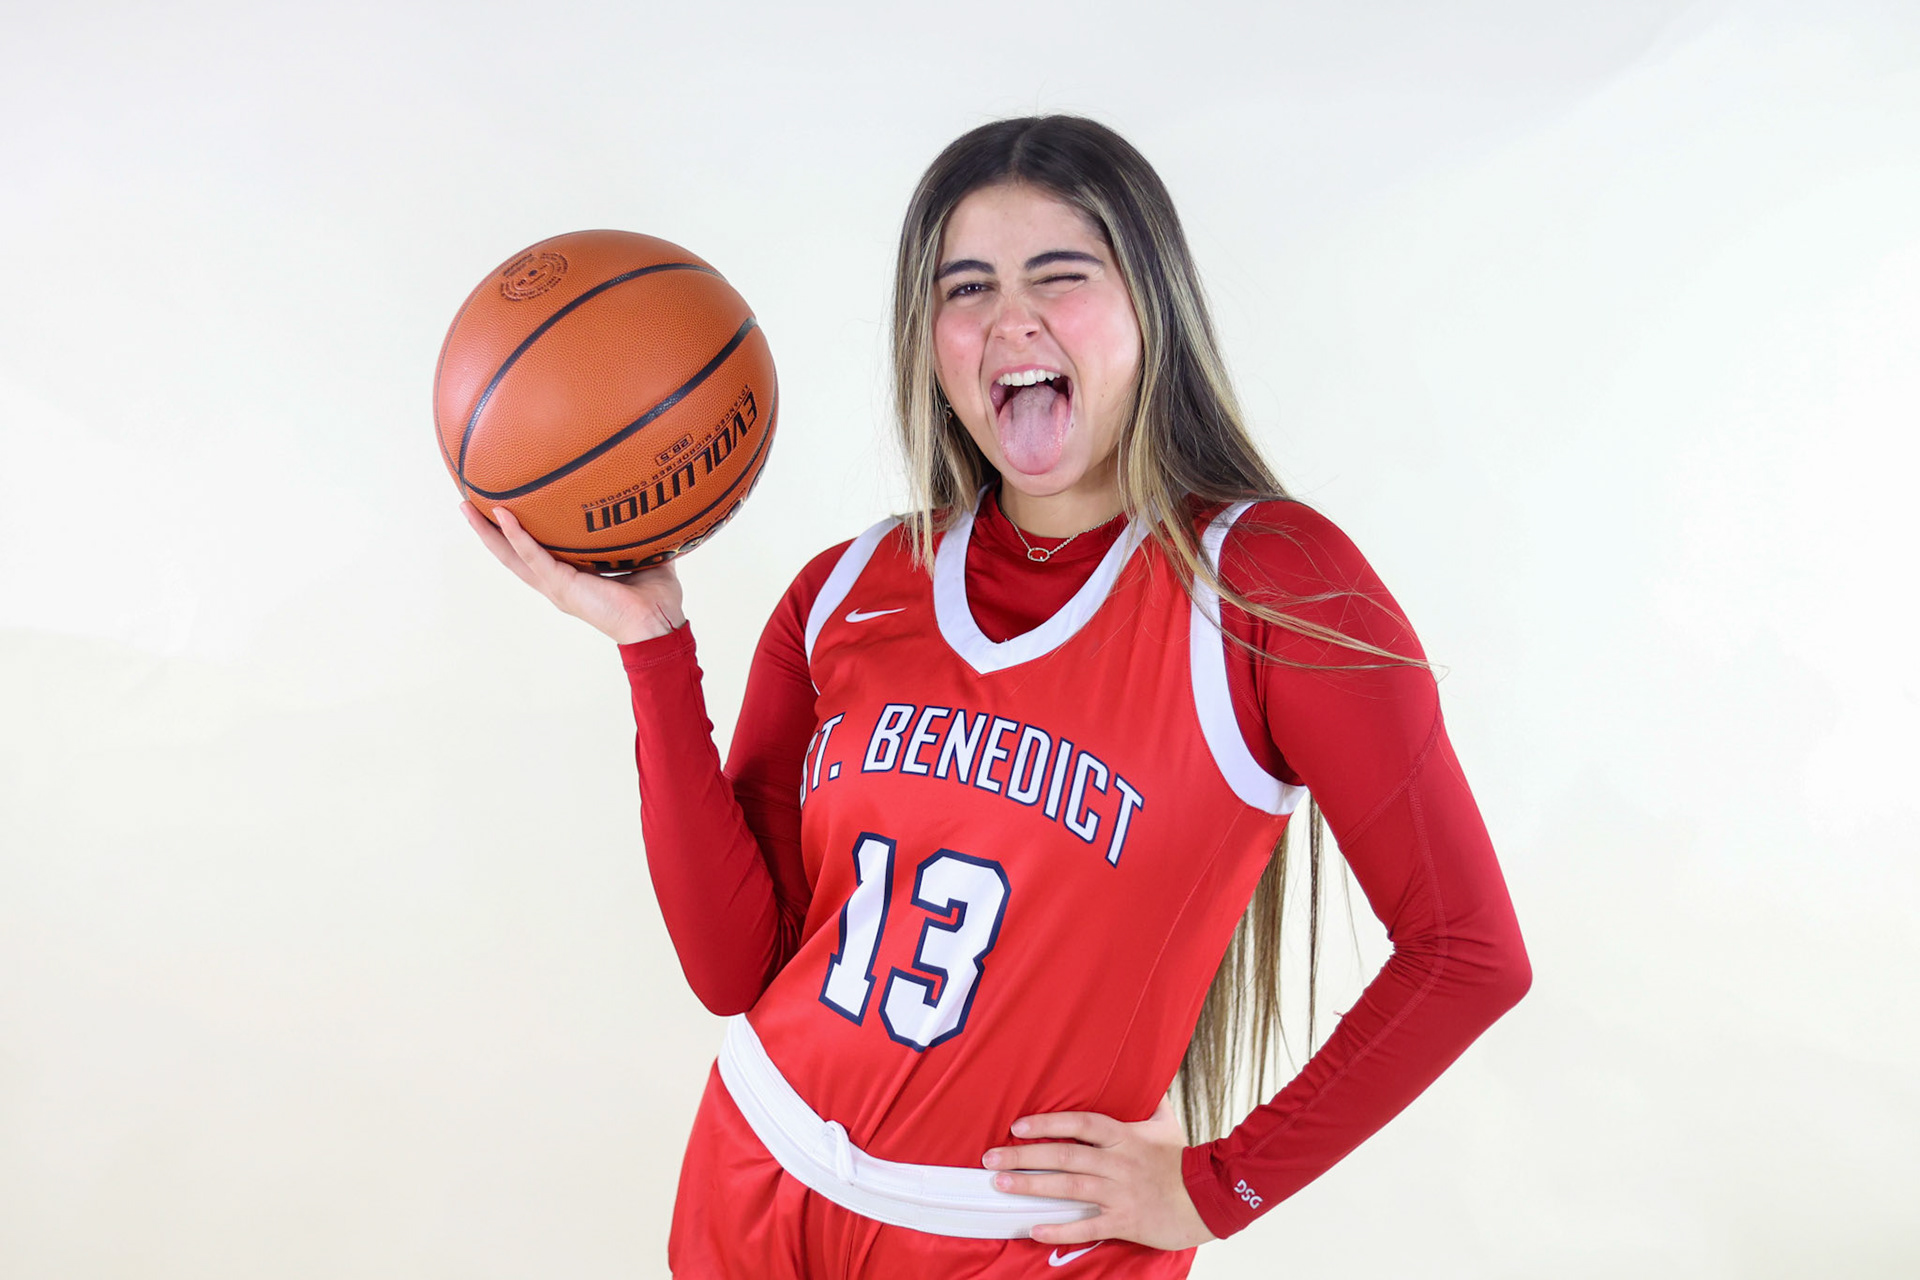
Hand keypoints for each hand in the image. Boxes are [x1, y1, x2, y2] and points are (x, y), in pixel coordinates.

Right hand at [461, 501, 686, 643]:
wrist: (658, 625)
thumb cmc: (655, 600)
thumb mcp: (646, 558)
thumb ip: (641, 536)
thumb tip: (654, 509)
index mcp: (571, 577)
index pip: (535, 552)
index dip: (516, 533)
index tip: (501, 508)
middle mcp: (556, 582)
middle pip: (510, 554)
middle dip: (487, 530)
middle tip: (468, 503)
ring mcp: (555, 586)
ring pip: (511, 556)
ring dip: (488, 532)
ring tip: (468, 506)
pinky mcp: (561, 586)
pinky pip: (533, 556)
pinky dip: (517, 536)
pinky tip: (503, 515)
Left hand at [982, 1095, 1216, 1251]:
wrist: (1212, 1197)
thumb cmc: (1185, 1161)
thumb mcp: (1166, 1126)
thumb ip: (1149, 1102)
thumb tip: (1146, 1078)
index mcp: (1124, 1137)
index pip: (1079, 1125)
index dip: (1047, 1123)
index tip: (1018, 1126)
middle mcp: (1117, 1163)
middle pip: (1064, 1156)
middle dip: (1024, 1156)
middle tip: (991, 1158)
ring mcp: (1119, 1192)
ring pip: (1069, 1187)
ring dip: (1032, 1185)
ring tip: (1002, 1183)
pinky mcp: (1124, 1220)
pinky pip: (1086, 1225)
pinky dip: (1059, 1228)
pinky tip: (1034, 1229)